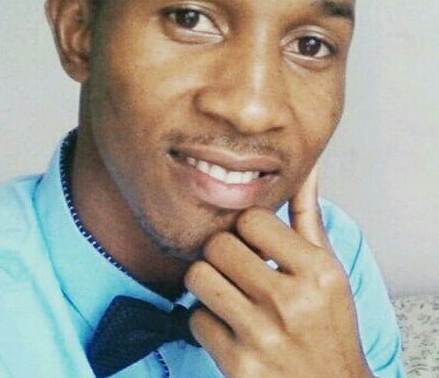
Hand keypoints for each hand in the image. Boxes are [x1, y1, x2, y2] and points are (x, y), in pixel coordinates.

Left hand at [185, 165, 372, 377]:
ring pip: (198, 277)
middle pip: (218, 245)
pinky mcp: (238, 365)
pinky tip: (230, 325)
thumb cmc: (328, 322)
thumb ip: (308, 214)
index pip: (251, 217)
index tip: (255, 241)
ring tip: (230, 290)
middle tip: (237, 265)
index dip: (247, 226)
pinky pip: (195, 318)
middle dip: (223, 253)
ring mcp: (262, 336)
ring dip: (209, 282)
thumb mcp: (327, 267)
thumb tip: (306, 167)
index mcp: (316, 271)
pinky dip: (207, 319)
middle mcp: (291, 302)